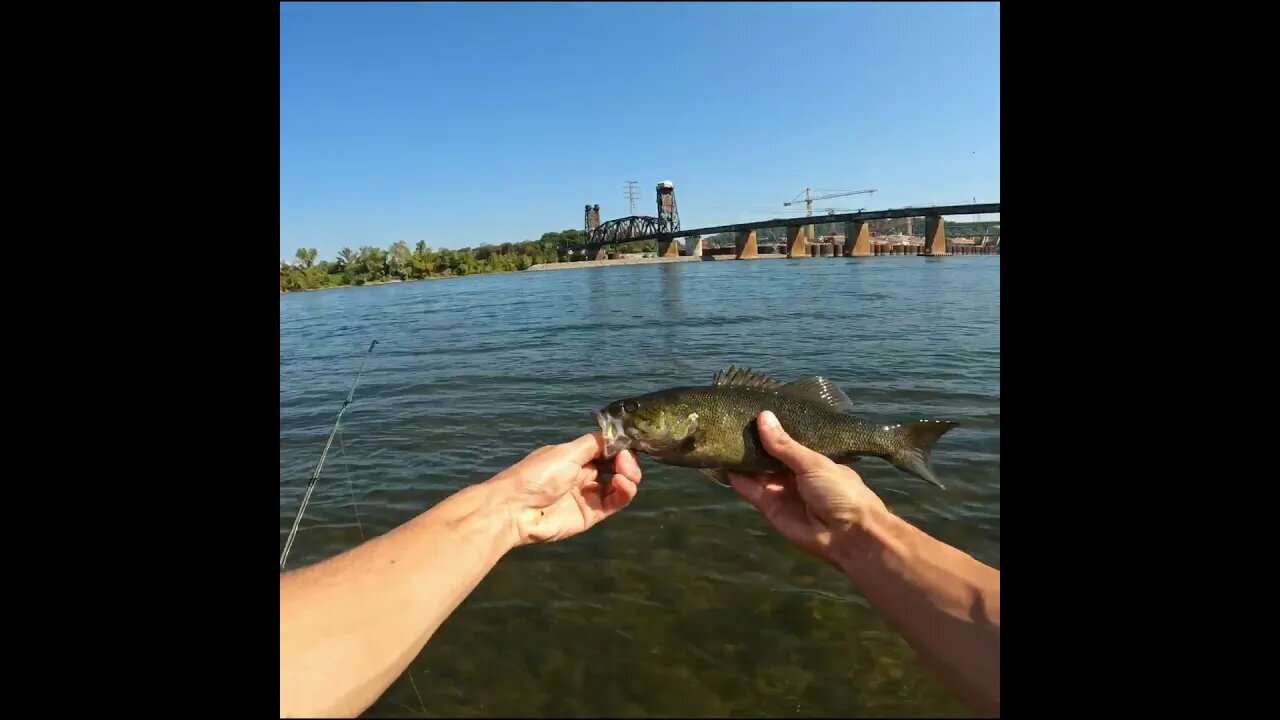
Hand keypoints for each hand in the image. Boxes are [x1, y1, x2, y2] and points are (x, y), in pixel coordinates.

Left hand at [487, 433, 642, 545]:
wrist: (517, 508)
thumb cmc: (538, 474)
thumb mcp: (566, 451)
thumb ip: (594, 444)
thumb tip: (616, 436)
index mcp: (575, 457)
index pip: (607, 450)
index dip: (620, 447)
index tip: (627, 444)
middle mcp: (584, 474)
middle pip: (617, 467)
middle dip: (627, 462)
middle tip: (625, 461)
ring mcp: (589, 495)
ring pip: (620, 485)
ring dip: (629, 476)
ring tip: (624, 474)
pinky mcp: (593, 515)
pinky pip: (615, 502)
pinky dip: (624, 492)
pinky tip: (622, 483)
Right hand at [728, 411, 886, 564]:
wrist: (849, 535)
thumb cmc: (840, 491)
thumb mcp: (813, 463)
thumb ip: (784, 445)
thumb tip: (763, 416)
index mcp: (810, 458)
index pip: (784, 439)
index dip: (769, 427)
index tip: (748, 408)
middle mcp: (793, 472)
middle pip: (766, 454)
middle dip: (750, 441)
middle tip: (727, 420)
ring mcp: (779, 489)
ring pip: (755, 470)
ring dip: (740, 458)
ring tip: (719, 436)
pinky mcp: (768, 506)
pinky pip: (750, 489)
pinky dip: (737, 478)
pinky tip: (722, 462)